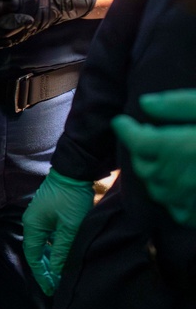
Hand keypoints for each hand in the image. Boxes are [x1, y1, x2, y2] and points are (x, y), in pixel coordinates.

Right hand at [22, 169, 94, 295]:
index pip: (34, 256)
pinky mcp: (47, 212)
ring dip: (49, 258)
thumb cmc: (71, 198)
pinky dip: (53, 247)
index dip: (42, 274)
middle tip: (55, 285)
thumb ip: (62, 250)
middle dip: (45, 269)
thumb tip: (57, 270)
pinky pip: (47, 235)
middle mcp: (32, 222)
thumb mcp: (70, 227)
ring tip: (58, 273)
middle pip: (36, 251)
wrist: (74, 170)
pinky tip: (61, 254)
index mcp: (33, 226)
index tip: (50, 289)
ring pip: (42, 243)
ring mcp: (39, 216)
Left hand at [112, 89, 195, 227]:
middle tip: (147, 135)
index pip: (136, 140)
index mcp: (177, 149)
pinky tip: (183, 179)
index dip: (125, 130)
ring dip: (154, 171)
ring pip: (155, 187)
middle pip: (143, 165)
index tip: (122, 120)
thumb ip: (178, 105)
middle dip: (141, 150)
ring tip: (164, 156)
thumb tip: (145, 103)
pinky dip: (171, 191)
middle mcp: (176, 178)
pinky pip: (174, 205)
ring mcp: (187, 201)